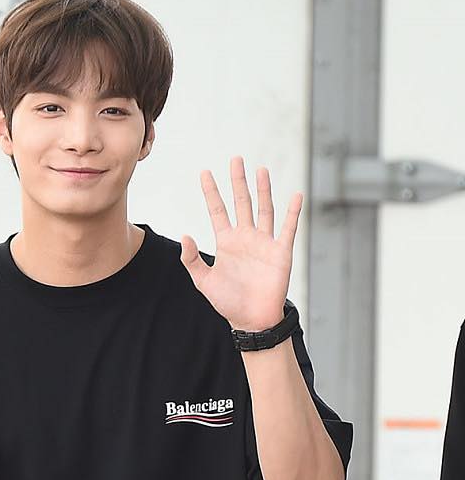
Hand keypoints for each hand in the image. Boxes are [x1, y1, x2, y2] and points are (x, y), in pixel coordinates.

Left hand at [179, 155, 301, 331]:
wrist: (252, 320)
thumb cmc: (228, 303)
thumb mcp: (204, 281)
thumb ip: (191, 260)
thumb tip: (184, 235)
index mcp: (226, 242)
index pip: (217, 210)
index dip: (211, 191)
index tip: (205, 172)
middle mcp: (245, 238)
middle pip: (241, 202)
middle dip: (238, 181)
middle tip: (235, 159)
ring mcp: (264, 243)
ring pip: (264, 209)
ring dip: (263, 190)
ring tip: (260, 169)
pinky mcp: (281, 252)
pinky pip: (288, 228)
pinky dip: (293, 213)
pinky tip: (296, 196)